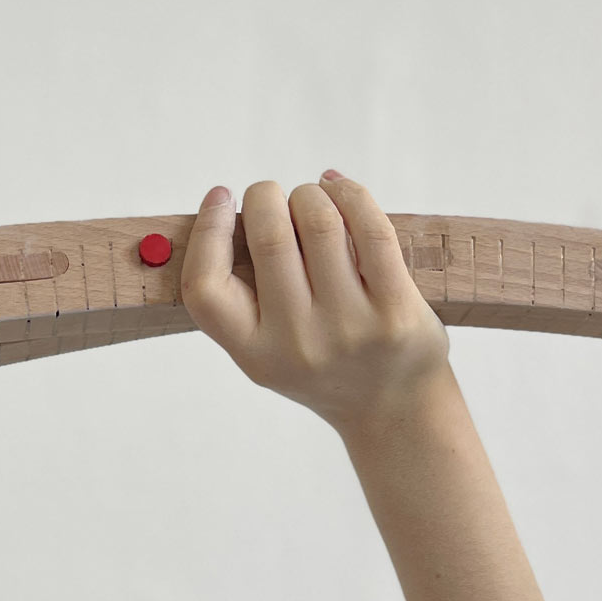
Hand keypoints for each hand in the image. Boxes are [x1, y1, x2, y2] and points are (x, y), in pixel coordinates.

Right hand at [179, 173, 452, 437]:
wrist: (391, 408)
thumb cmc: (324, 364)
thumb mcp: (268, 350)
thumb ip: (246, 296)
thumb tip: (238, 205)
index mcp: (254, 352)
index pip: (206, 287)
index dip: (207, 230)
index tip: (220, 196)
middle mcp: (297, 342)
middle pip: (268, 237)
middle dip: (267, 197)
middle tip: (274, 199)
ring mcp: (349, 328)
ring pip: (320, 222)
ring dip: (311, 194)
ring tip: (314, 200)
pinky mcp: (395, 310)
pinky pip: (372, 230)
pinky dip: (352, 195)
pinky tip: (342, 193)